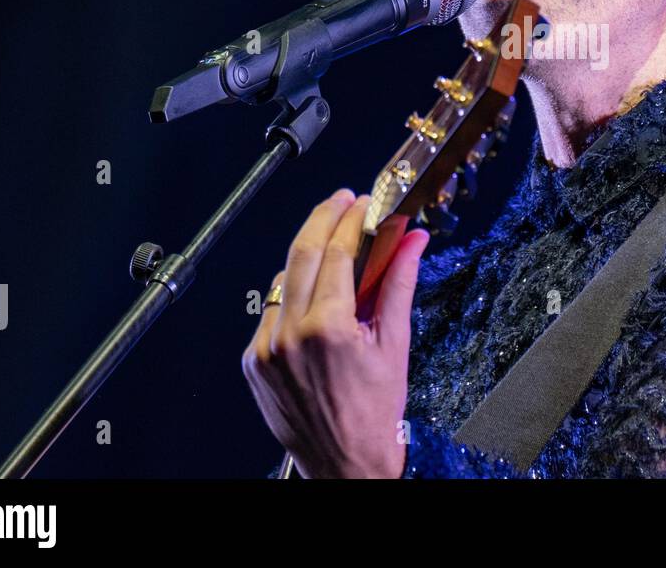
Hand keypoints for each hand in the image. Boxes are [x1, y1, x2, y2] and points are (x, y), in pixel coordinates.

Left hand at [242, 188, 430, 477]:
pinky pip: (271, 309)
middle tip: (343, 202)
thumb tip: (412, 243)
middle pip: (300, 251)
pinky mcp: (254, 360)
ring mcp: (266, 347)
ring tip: (333, 246)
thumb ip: (399, 285)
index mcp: (328, 328)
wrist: (343, 463)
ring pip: (283, 278)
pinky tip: (314, 292)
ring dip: (307, 255)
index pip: (336, 251)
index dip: (351, 219)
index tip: (363, 205)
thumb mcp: (395, 345)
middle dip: (323, 217)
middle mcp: (289, 334)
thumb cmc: (373, 415)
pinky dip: (293, 292)